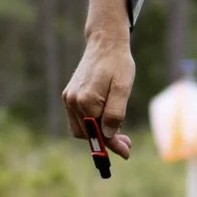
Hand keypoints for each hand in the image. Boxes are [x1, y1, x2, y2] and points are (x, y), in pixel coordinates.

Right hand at [63, 32, 135, 158]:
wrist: (105, 43)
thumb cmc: (118, 64)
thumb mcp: (123, 87)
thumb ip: (115, 112)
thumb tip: (108, 135)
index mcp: (86, 100)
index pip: (98, 132)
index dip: (112, 145)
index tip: (126, 153)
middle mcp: (73, 101)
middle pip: (88, 134)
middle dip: (106, 140)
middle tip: (126, 141)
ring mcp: (69, 98)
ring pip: (81, 129)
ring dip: (97, 133)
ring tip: (117, 128)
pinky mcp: (69, 95)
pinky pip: (77, 119)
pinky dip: (90, 124)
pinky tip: (104, 117)